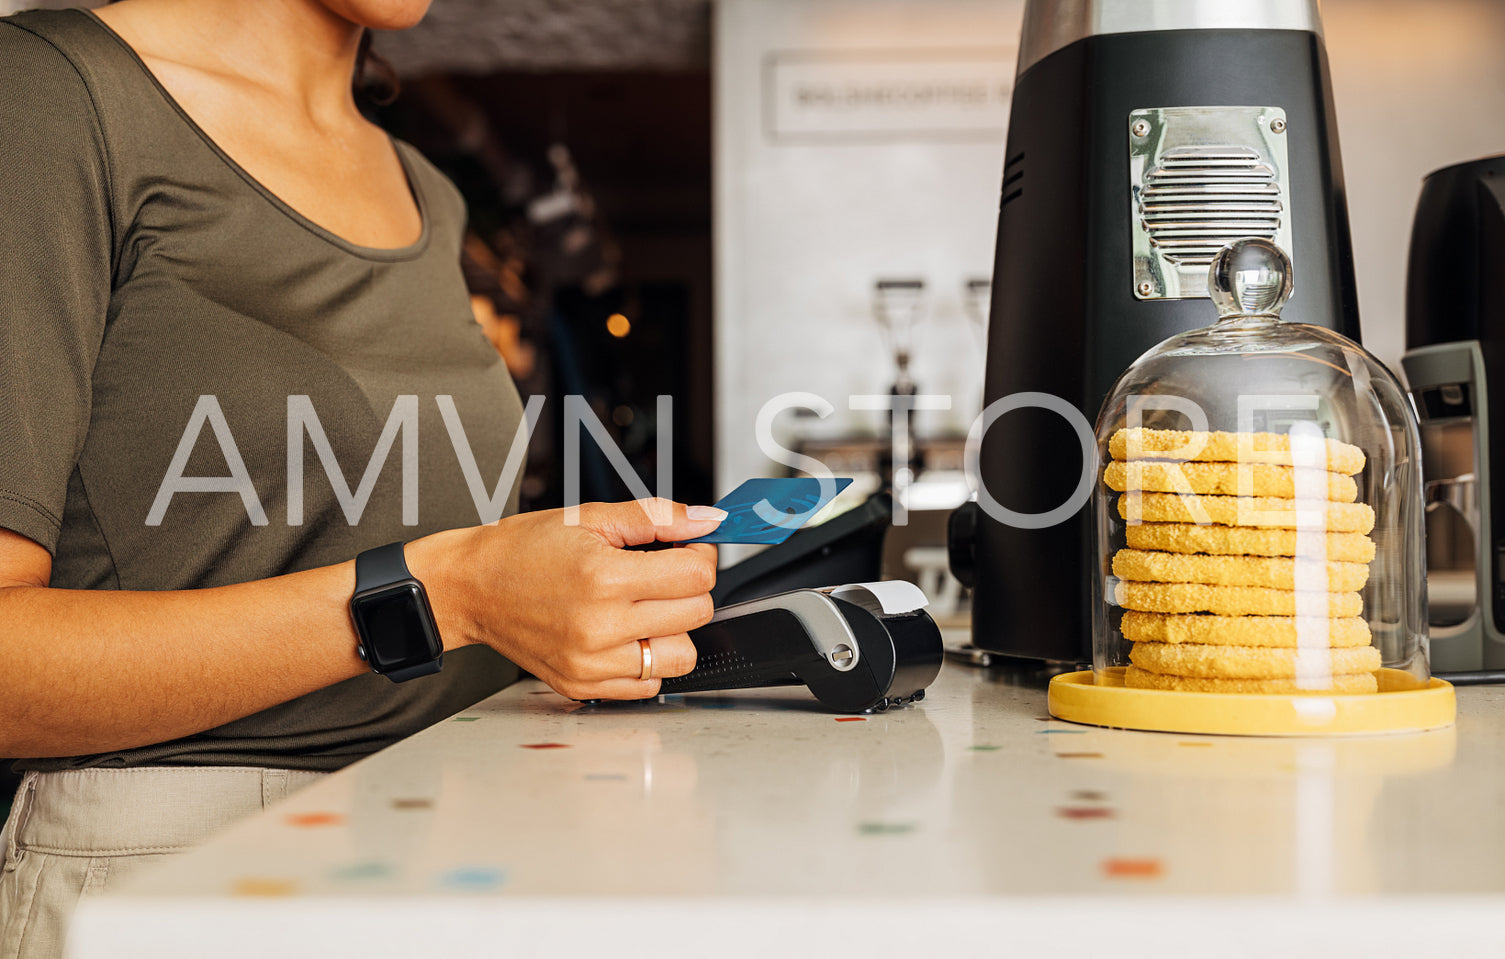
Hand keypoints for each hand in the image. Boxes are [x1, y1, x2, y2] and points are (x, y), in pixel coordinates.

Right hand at [410, 498, 722, 699]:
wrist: (471, 587)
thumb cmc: (522, 550)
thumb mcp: (589, 516)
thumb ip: (657, 517)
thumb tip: (708, 520)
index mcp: (604, 578)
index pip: (697, 576)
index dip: (700, 556)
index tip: (686, 550)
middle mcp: (600, 627)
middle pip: (696, 614)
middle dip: (689, 588)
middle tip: (661, 574)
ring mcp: (591, 663)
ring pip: (681, 656)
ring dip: (674, 629)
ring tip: (643, 608)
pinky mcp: (583, 686)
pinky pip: (649, 685)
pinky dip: (647, 659)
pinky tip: (624, 634)